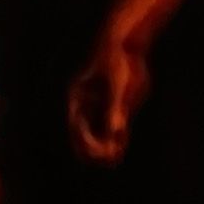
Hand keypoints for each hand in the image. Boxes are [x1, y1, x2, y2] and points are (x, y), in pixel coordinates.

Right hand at [69, 39, 150, 164]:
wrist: (125, 45)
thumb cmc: (118, 60)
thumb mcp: (118, 83)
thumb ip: (115, 107)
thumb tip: (114, 130)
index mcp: (78, 101)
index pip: (78, 133)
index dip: (91, 147)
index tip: (107, 153)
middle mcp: (84, 107)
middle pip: (84, 138)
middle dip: (97, 151)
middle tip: (113, 158)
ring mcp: (96, 106)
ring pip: (96, 136)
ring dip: (105, 147)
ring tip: (116, 154)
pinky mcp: (110, 106)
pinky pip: (108, 128)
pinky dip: (114, 138)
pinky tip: (121, 143)